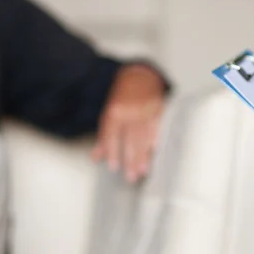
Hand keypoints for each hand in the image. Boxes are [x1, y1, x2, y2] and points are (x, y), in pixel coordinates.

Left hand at [92, 64, 166, 182]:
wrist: (140, 76)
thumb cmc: (123, 98)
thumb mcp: (109, 114)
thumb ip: (104, 137)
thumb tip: (95, 157)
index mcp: (114, 112)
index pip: (112, 135)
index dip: (112, 152)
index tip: (114, 167)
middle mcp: (129, 112)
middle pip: (129, 139)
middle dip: (130, 160)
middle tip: (130, 177)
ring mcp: (144, 111)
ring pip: (143, 136)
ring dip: (144, 155)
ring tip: (143, 171)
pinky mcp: (157, 109)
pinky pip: (157, 126)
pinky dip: (156, 139)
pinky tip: (156, 151)